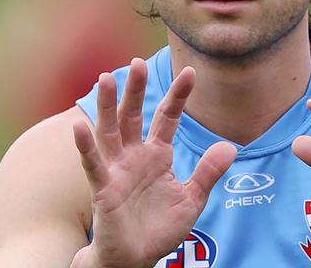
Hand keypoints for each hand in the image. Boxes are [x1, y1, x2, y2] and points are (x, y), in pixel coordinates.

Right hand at [71, 59, 236, 267]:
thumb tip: (231, 146)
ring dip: (107, 106)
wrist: (137, 259)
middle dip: (135, 90)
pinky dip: (85, 146)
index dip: (178, 95)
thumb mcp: (192, 198)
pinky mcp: (103, 189)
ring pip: (110, 131)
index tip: (190, 72)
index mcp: (157, 154)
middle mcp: (135, 155)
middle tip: (137, 62)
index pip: (167, 117)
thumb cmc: (160, 228)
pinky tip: (79, 126)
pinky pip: (93, 164)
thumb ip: (208, 172)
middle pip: (133, 115)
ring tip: (107, 78)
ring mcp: (117, 170)